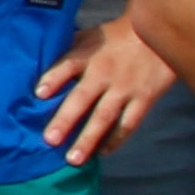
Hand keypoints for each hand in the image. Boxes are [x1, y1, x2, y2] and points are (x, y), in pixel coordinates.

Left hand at [34, 16, 178, 163]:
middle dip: (65, 119)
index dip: (53, 78)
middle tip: (50, 140)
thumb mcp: (89, 37)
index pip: (67, 65)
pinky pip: (128, 123)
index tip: (39, 94)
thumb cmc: (115, 37)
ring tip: (73, 160)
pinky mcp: (144, 98)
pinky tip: (102, 152)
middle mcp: (104, 72)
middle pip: (82, 97)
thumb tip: (37, 64)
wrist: (157, 34)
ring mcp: (125, 87)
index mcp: (87, 54)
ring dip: (88, 139)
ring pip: (104, 117)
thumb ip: (67, 51)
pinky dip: (115, 139)